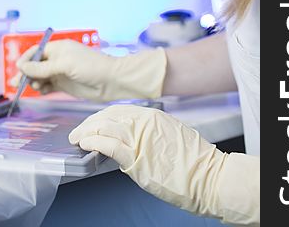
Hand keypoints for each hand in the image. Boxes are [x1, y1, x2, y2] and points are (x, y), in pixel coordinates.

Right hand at [16, 40, 166, 101]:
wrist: (111, 81)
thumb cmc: (90, 67)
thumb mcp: (64, 65)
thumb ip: (42, 68)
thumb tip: (22, 67)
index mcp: (58, 48)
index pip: (36, 52)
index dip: (26, 59)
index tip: (18, 68)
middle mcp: (58, 59)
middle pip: (36, 65)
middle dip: (26, 73)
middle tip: (16, 85)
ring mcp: (61, 73)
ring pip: (40, 77)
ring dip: (33, 82)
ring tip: (34, 88)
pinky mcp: (64, 85)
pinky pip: (48, 86)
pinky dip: (42, 89)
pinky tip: (40, 92)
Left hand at [69, 105, 259, 224]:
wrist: (210, 178)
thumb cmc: (195, 162)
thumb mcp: (172, 134)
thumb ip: (151, 131)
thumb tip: (133, 135)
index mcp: (153, 116)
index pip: (119, 111)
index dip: (101, 117)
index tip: (92, 123)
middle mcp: (145, 123)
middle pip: (108, 117)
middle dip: (90, 124)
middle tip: (78, 132)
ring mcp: (140, 139)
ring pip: (105, 128)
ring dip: (87, 133)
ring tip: (78, 139)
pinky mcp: (137, 158)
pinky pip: (109, 146)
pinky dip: (94, 142)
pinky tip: (86, 144)